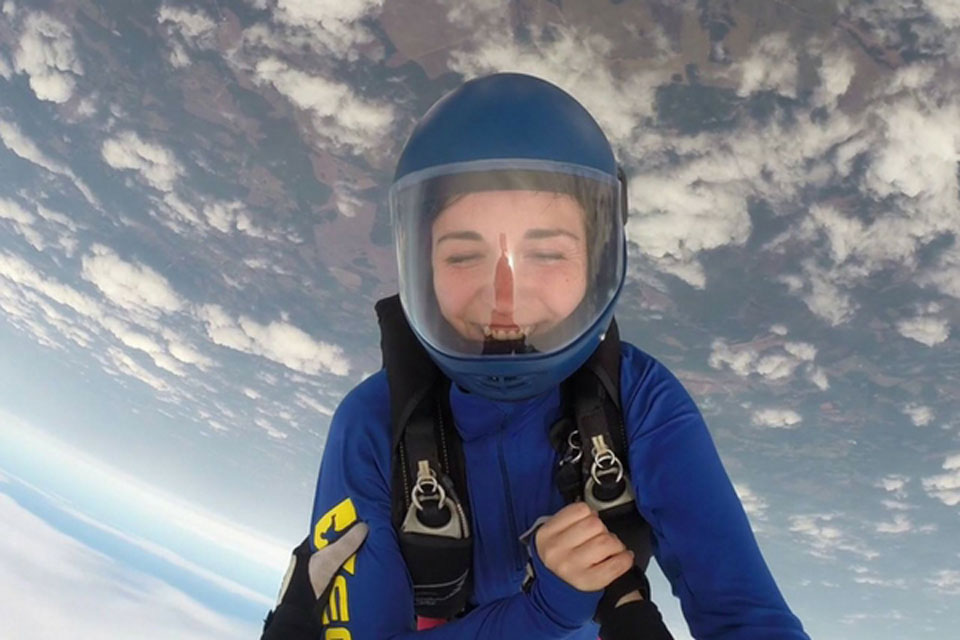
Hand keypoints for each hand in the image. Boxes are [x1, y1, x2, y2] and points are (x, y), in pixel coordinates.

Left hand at [262, 522, 368, 639]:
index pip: (324, 532)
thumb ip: (343, 544)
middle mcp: (310, 564)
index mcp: (304, 552)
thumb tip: (360, 528)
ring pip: (340, 565)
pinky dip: (352, 578)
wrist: (299, 621)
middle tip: (365, 541)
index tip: (356, 521)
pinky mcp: (326, 591)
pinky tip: (360, 577)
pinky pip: (343, 579)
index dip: (340, 525)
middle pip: (335, 549)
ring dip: (352, 564)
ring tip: (366, 559)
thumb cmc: (300, 592)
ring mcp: (318, 579)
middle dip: (349, 547)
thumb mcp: (326, 561)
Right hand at [534, 502, 633, 591]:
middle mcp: (556, 550)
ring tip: (609, 549)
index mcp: (547, 533)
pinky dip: (625, 559)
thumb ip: (572, 518)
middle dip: (603, 529)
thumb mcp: (555, 532)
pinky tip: (621, 558)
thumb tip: (596, 513)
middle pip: (595, 524)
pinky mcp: (587, 581)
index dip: (591, 514)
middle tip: (601, 537)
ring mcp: (571, 567)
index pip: (581, 509)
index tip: (591, 522)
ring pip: (606, 541)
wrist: (556, 587)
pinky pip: (616, 564)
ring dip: (615, 543)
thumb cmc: (562, 554)